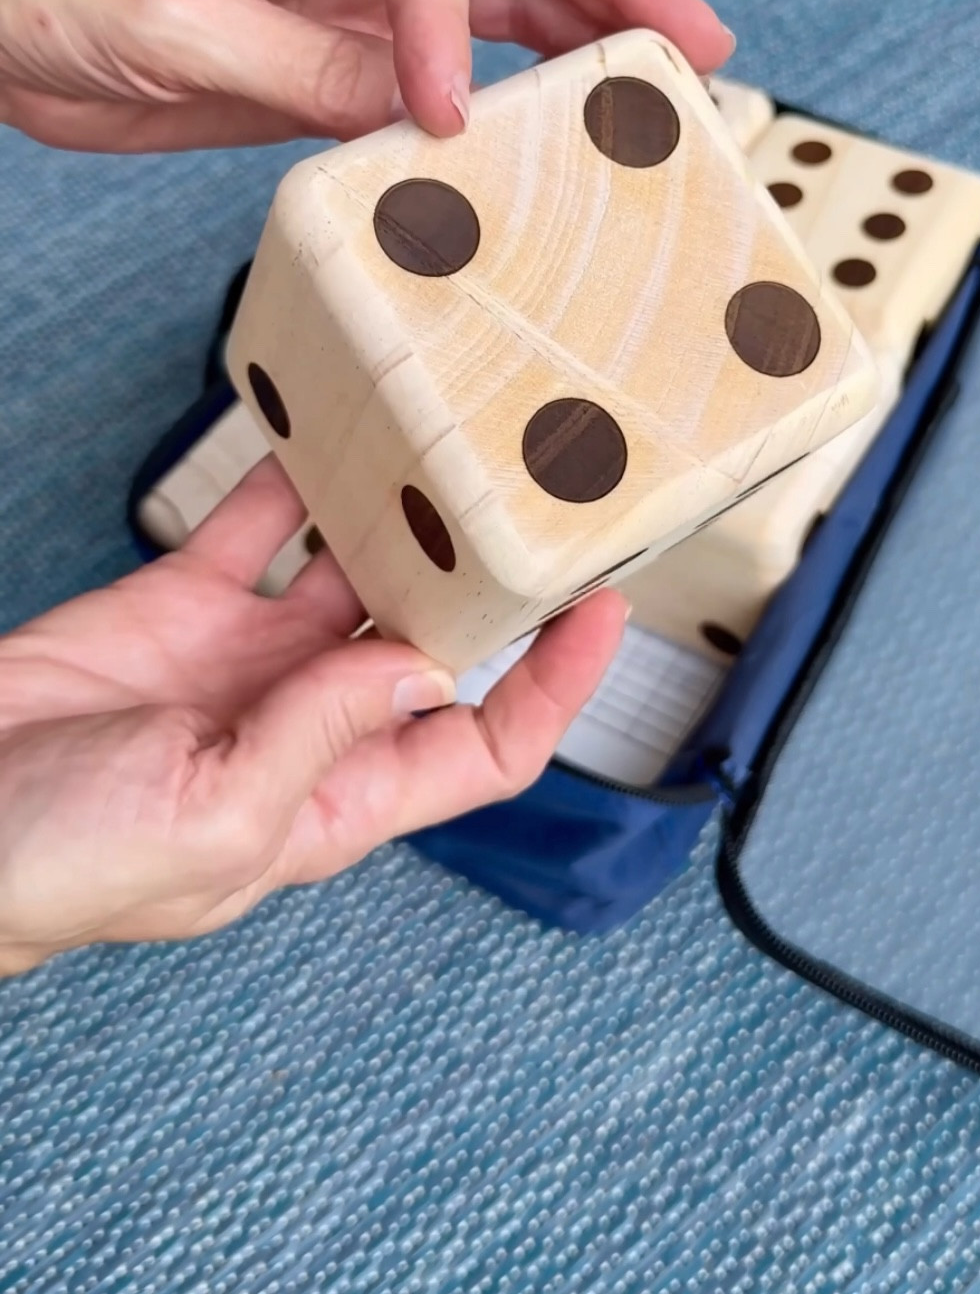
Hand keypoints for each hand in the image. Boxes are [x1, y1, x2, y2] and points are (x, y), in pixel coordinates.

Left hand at [0, 0, 732, 151]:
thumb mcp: (178, 24)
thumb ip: (311, 70)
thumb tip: (427, 117)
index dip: (453, 25)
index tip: (447, 112)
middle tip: (699, 40)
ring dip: (587, 34)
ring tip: (667, 83)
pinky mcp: (351, 40)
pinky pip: (454, 61)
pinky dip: (512, 91)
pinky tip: (569, 123)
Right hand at [0, 458, 626, 976]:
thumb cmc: (62, 865)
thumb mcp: (212, 820)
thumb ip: (322, 738)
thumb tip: (427, 669)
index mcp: (333, 801)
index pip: (481, 745)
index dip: (552, 687)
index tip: (602, 609)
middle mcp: (309, 724)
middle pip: (433, 643)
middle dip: (489, 582)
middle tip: (539, 498)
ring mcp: (247, 658)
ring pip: (353, 571)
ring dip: (400, 517)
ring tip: (451, 445)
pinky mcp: (181, 603)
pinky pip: (254, 527)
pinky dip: (290, 479)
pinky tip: (325, 428)